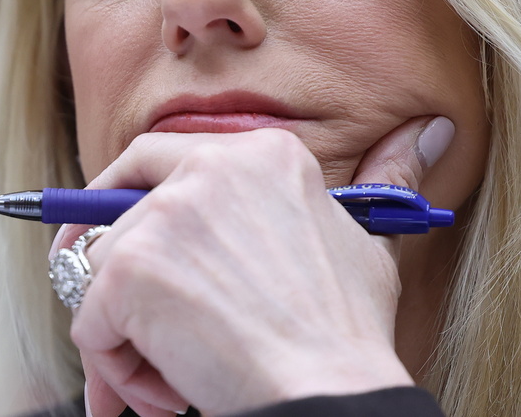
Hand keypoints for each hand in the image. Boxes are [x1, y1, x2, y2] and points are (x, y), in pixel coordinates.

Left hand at [51, 116, 453, 416]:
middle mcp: (210, 167)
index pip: (163, 157)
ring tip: (170, 378)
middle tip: (100, 296)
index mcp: (262, 155)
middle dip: (89, 244)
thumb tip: (431, 129)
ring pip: (99, 270)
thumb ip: (384, 177)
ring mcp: (165, 214)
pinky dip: (112, 367)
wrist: (328, 392)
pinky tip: (162, 391)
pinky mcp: (129, 267)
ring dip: (124, 334)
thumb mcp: (364, 240)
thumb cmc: (345, 332)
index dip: (135, 201)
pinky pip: (89, 321)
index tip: (128, 234)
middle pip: (114, 197)